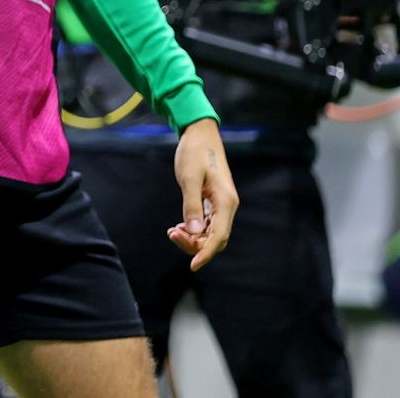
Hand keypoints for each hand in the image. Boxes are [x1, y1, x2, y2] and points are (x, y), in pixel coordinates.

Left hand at [169, 118, 238, 270]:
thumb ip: (191, 205)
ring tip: (172, 231)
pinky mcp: (213, 201)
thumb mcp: (189, 178)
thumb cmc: (194, 152)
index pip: (218, 236)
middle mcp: (227, 206)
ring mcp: (221, 205)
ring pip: (210, 233)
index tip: (192, 266)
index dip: (205, 253)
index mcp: (226, 201)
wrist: (199, 133)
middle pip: (214, 239)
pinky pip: (206, 224)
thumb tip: (193, 233)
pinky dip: (193, 229)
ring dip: (193, 238)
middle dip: (194, 244)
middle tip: (171, 234)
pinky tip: (179, 227)